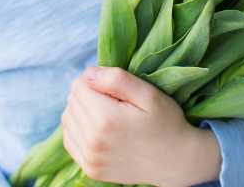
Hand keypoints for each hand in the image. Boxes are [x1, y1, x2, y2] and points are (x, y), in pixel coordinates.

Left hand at [61, 66, 220, 186]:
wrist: (175, 161)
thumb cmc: (165, 122)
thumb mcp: (149, 94)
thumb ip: (118, 80)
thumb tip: (88, 74)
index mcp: (106, 120)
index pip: (80, 85)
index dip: (95, 78)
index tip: (114, 85)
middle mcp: (93, 142)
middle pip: (72, 101)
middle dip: (88, 93)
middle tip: (112, 97)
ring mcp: (90, 159)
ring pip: (67, 119)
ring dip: (81, 109)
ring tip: (105, 110)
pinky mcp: (90, 169)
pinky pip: (70, 139)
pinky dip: (78, 127)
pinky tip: (96, 126)